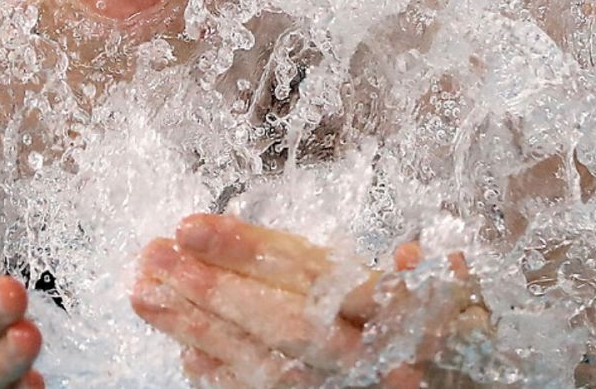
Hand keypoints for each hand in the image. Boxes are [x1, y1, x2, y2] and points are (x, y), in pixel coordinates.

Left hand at [131, 214, 485, 387]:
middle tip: (155, 255)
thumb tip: (413, 255)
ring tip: (144, 293)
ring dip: (197, 328)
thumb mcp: (451, 296)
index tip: (190, 224)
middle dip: (215, 288)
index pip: (312, 272)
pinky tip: (181, 347)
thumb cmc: (440, 330)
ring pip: (263, 363)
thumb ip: (423, 274)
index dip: (249, 248)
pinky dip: (220, 373)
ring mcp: (338, 387)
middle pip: (284, 321)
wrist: (448, 384)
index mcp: (395, 311)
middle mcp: (366, 355)